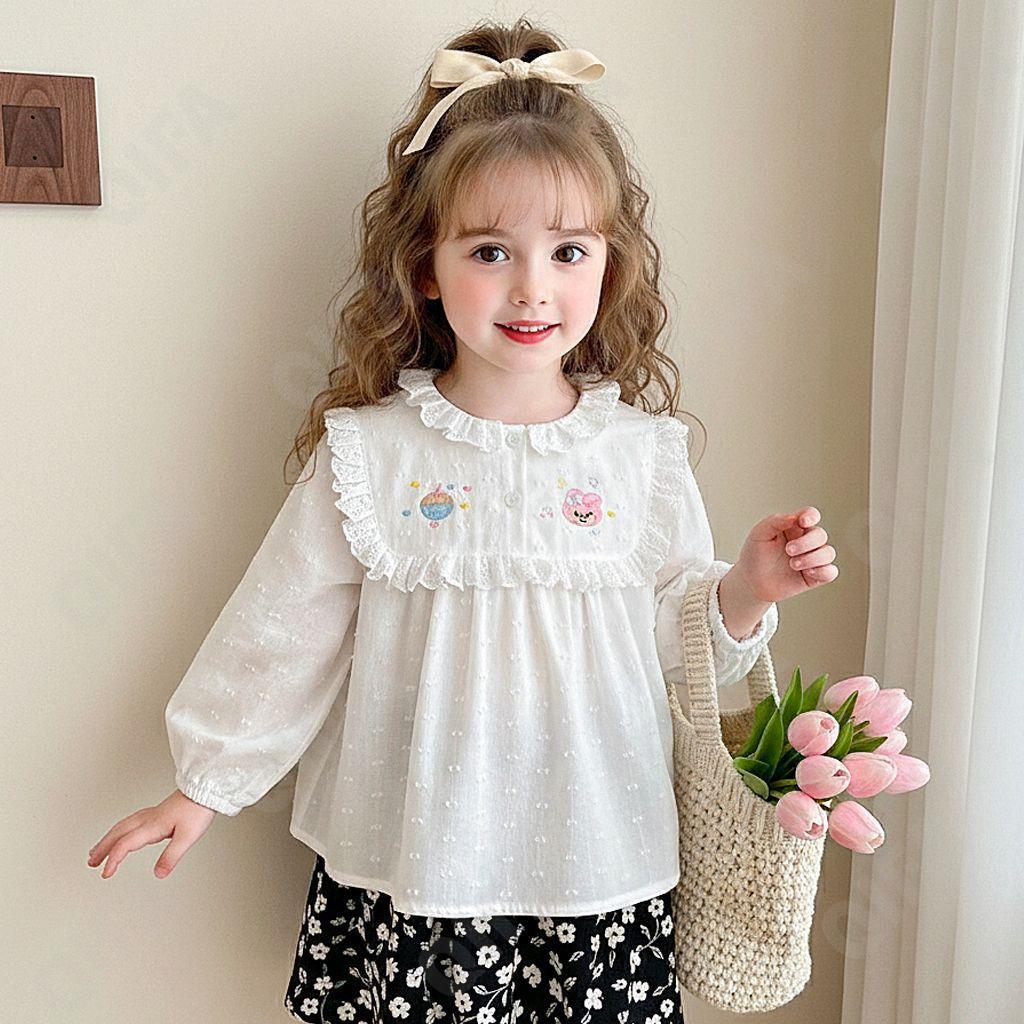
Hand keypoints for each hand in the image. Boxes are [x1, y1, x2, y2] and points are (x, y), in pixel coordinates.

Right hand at [86, 789, 215, 879]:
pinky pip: (128, 822)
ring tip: (96, 851)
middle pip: (117, 834)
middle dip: (102, 849)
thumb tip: (158, 874)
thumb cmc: (197, 811)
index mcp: (151, 826)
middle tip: (90, 863)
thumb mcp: (187, 837)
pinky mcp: (155, 813)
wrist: (204, 791)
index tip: (105, 874)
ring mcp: (150, 814)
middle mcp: (147, 819)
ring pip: (121, 827)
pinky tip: (119, 835)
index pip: (125, 844)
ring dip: (106, 839)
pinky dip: (118, 831)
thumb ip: (172, 856)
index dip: (113, 860)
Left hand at [734, 506, 838, 603]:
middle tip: (788, 550)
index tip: (802, 522)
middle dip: (806, 543)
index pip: (811, 515)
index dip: (811, 516)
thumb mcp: (759, 534)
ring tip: (792, 564)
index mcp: (794, 526)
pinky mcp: (815, 576)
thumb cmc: (755, 555)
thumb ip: (776, 521)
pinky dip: (823, 571)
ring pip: (828, 553)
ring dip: (812, 558)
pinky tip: (807, 573)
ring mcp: (812, 558)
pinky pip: (831, 572)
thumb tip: (795, 517)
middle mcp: (806, 540)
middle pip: (820, 535)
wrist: (751, 582)